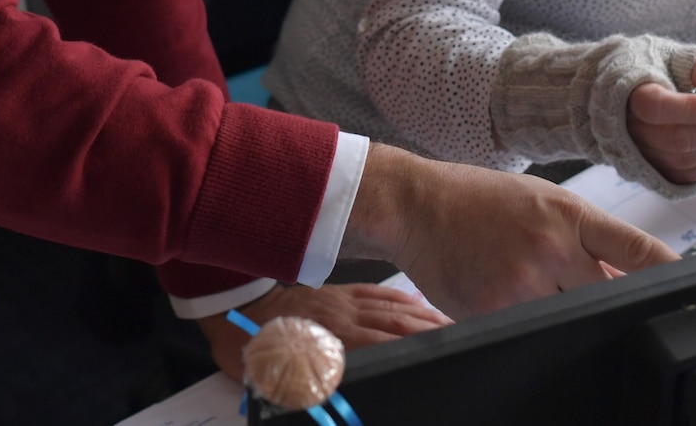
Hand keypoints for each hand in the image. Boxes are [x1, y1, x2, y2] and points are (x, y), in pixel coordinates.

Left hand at [195, 282, 449, 380]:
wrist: (231, 298)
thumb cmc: (249, 342)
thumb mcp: (271, 378)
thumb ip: (301, 392)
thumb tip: (327, 405)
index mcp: (331, 339)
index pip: (386, 343)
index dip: (417, 347)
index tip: (445, 354)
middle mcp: (344, 316)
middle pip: (399, 323)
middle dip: (434, 332)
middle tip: (463, 339)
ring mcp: (343, 300)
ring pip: (393, 306)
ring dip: (425, 315)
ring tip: (451, 324)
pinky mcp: (337, 290)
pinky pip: (377, 292)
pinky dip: (401, 298)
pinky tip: (418, 302)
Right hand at [338, 144, 675, 318]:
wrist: (417, 203)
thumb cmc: (480, 198)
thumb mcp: (543, 200)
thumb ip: (586, 238)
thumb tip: (629, 278)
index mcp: (570, 213)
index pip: (638, 250)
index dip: (672, 274)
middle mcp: (552, 246)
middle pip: (609, 293)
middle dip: (609, 299)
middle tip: (586, 290)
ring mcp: (524, 281)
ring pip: (570, 314)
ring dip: (565, 309)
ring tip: (532, 281)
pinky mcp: (495, 308)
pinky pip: (529, 326)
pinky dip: (528, 318)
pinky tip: (506, 292)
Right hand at [626, 57, 695, 183]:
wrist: (634, 89)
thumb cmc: (659, 69)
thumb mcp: (679, 57)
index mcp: (631, 94)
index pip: (658, 107)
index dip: (695, 110)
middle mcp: (632, 129)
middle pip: (678, 138)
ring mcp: (643, 153)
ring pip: (687, 158)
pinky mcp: (659, 168)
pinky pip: (692, 173)